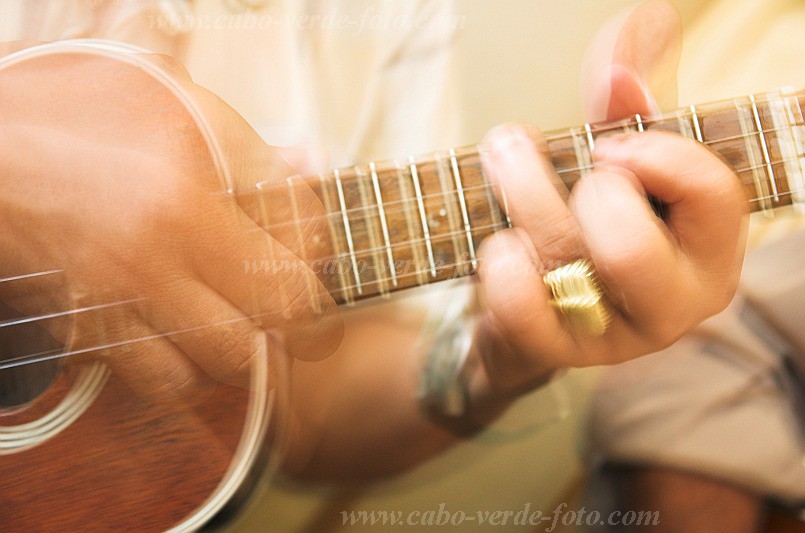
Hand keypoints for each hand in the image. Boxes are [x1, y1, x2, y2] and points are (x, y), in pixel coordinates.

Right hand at [0, 44, 342, 401]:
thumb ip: (248, 143)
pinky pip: (162, 381)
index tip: (310, 252)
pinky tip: (187, 340)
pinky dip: (188, 372)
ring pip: (222, 363)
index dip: (318, 254)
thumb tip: (313, 163)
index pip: (298, 243)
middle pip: (275, 314)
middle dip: (298, 318)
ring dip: (245, 349)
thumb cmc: (74, 119)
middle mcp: (160, 246)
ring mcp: (122, 294)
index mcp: (188, 183)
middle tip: (297, 307)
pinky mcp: (89, 328)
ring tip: (243, 323)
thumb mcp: (169, 101)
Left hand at [470, 0, 747, 398]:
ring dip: (520, 193)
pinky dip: (498, 263)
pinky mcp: (556, 355)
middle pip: (627, 245)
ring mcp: (614, 338)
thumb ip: (628, 97)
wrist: (537, 308)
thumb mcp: (615, 159)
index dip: (656, 154)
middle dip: (576, 186)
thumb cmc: (587, 224)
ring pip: (563, 260)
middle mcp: (673, 302)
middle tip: (538, 153)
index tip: (609, 144)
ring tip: (504, 161)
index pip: (712, 196)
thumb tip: (644, 22)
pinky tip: (498, 245)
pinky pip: (519, 306)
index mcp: (707, 250)